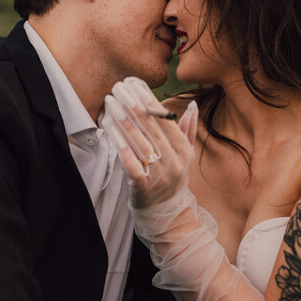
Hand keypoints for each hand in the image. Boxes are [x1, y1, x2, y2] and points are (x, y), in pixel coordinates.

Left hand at [102, 77, 197, 208]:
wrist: (167, 216)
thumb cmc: (172, 180)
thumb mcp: (185, 157)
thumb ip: (188, 130)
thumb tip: (192, 105)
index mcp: (184, 151)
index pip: (165, 120)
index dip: (149, 100)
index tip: (134, 84)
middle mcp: (174, 162)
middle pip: (151, 128)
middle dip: (132, 104)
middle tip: (118, 87)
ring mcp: (159, 175)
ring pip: (139, 141)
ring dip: (122, 119)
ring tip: (110, 102)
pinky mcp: (142, 187)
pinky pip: (129, 161)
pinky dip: (119, 143)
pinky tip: (108, 128)